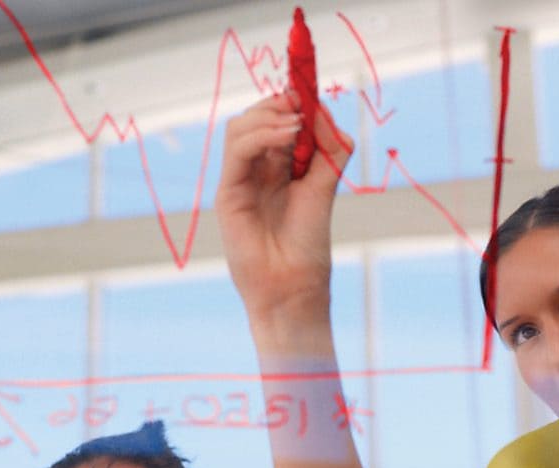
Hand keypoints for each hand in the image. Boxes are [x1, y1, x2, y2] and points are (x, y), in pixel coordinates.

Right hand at [215, 93, 353, 326]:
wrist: (293, 286)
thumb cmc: (308, 245)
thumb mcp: (326, 188)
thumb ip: (330, 151)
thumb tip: (323, 112)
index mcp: (279, 168)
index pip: (276, 120)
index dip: (291, 101)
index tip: (310, 91)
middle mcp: (256, 170)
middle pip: (255, 117)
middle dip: (279, 103)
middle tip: (302, 103)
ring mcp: (239, 180)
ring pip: (240, 127)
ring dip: (270, 116)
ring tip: (297, 126)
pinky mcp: (228, 193)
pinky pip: (237, 150)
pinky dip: (262, 135)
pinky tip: (288, 137)